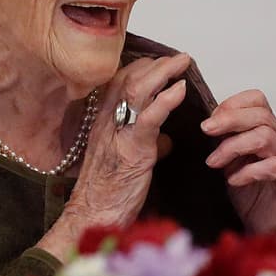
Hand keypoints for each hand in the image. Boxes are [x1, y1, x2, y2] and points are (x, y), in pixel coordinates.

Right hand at [37, 53, 189, 259]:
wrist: (93, 217)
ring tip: (182, 64)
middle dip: (156, 64)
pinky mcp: (132, 150)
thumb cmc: (109, 192)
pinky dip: (166, 100)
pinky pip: (149, 118)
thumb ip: (145, 144)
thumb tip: (166, 140)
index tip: (162, 62)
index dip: (142, 67)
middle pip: (128, 78)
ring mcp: (118, 134)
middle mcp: (106, 121)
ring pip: (137, 90)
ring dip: (163, 72)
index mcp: (103, 121)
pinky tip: (180, 90)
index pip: (119, 80)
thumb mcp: (127, 160)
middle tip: (179, 58)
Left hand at [202, 89, 275, 235]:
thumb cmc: (253, 198)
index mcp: (274, 131)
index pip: (258, 101)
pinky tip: (233, 180)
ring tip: (214, 162)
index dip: (233, 105)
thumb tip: (208, 125)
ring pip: (266, 137)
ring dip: (234, 147)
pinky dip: (248, 171)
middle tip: (206, 130)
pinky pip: (274, 167)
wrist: (269, 231)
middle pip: (262, 116)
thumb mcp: (233, 163)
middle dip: (230, 120)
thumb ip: (227, 142)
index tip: (210, 120)